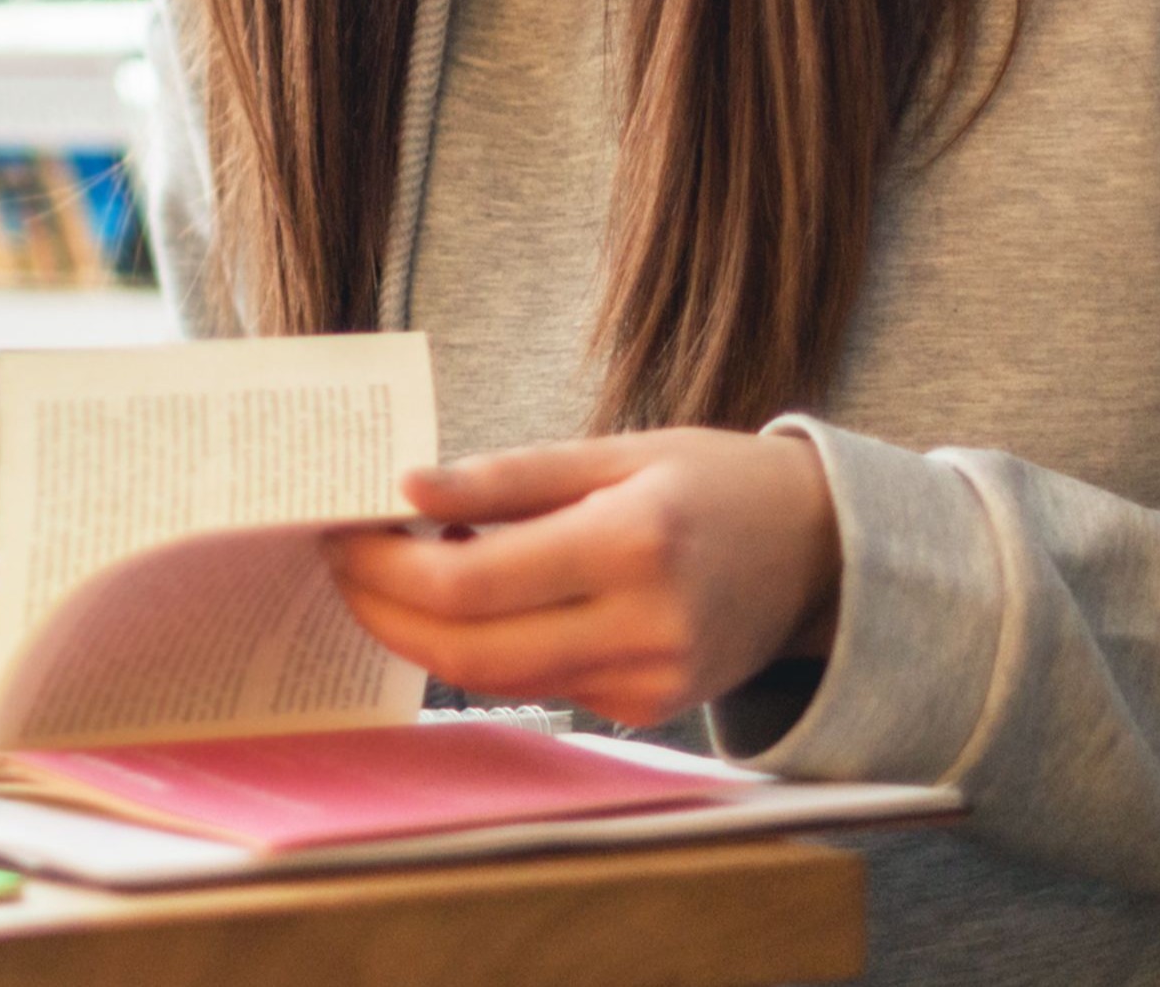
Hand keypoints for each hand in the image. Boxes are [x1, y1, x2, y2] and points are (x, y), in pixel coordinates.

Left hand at [324, 428, 841, 726]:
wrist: (819, 554)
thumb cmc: (712, 484)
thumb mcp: (616, 451)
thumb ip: (507, 477)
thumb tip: (403, 487)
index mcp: (634, 544)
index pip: (469, 583)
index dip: (385, 566)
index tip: (342, 529)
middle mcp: (644, 626)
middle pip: (465, 651)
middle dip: (381, 610)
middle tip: (341, 560)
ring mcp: (647, 681)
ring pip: (492, 678)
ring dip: (423, 633)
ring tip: (392, 571)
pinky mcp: (644, 709)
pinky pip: (536, 685)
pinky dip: (484, 646)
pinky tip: (468, 600)